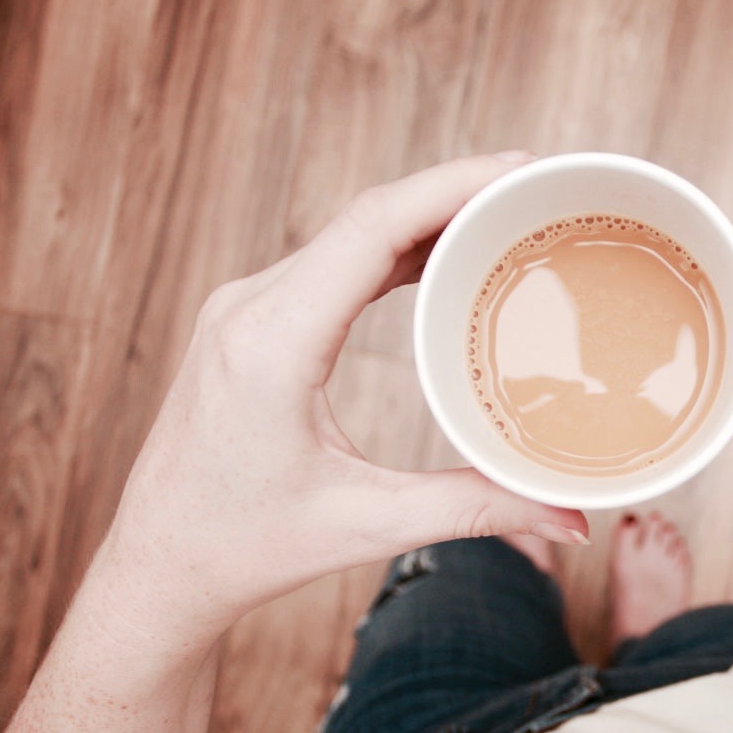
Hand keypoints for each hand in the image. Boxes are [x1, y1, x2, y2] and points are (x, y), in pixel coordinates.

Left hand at [102, 154, 587, 644]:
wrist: (159, 563)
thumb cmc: (245, 545)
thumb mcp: (368, 524)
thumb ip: (475, 510)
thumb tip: (572, 520)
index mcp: (274, 342)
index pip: (372, 228)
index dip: (451, 186)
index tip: (521, 169)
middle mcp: (251, 308)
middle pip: (367, 217)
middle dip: (455, 191)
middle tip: (538, 187)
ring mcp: (244, 309)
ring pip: (348, 234)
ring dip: (425, 215)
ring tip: (503, 211)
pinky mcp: (248, 322)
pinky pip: (330, 262)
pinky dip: (392, 248)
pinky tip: (441, 253)